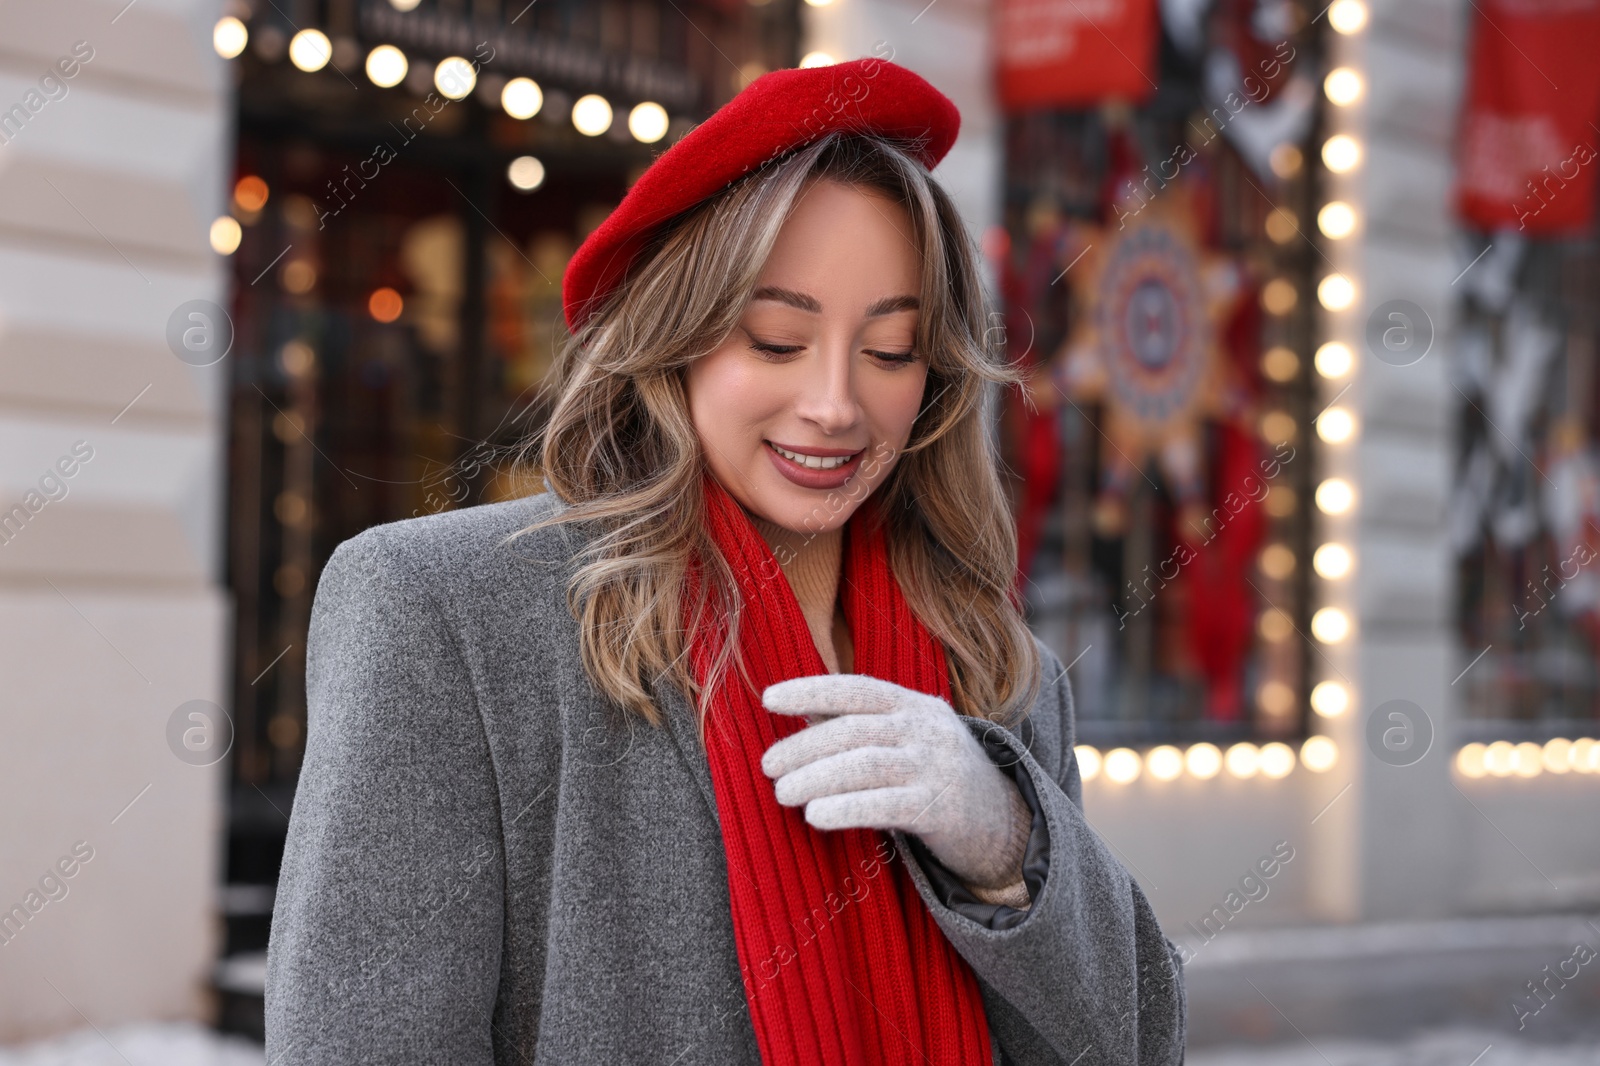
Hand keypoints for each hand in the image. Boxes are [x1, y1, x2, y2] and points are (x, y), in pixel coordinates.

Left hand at [759, 674, 1031, 890]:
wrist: (1001, 821)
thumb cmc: (935, 773)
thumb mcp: (906, 737)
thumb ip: (860, 724)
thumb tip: (799, 711)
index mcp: (913, 705)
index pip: (857, 689)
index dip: (811, 690)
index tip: (769, 698)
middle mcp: (925, 729)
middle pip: (854, 730)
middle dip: (805, 746)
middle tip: (769, 766)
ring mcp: (935, 767)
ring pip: (865, 765)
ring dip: (816, 778)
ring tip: (782, 793)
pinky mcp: (940, 809)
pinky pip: (886, 805)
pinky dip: (847, 808)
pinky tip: (816, 816)